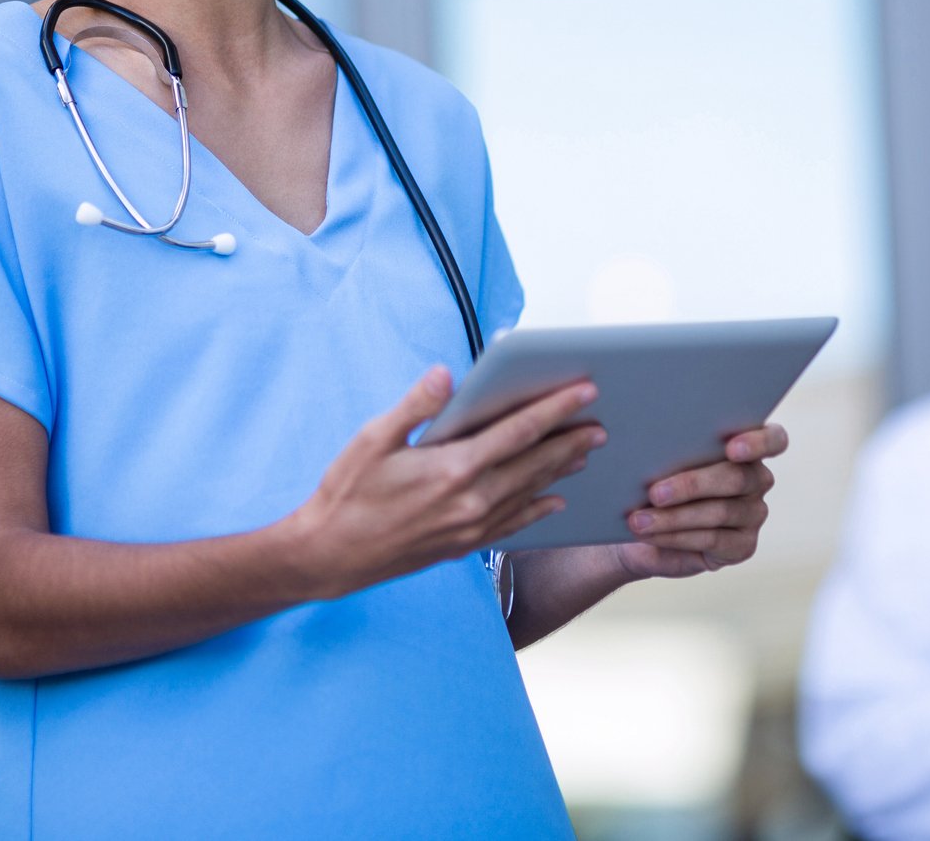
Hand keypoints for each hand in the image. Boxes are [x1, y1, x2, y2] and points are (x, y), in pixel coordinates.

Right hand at [291, 368, 604, 597]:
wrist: (329, 556)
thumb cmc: (347, 493)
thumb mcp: (373, 439)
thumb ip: (415, 406)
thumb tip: (446, 374)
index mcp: (454, 468)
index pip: (519, 432)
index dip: (556, 409)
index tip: (585, 391)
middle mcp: (471, 501)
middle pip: (535, 464)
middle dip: (570, 441)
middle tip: (600, 424)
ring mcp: (471, 528)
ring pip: (529, 494)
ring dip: (560, 472)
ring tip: (586, 453)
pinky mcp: (463, 546)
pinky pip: (513, 525)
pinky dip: (538, 509)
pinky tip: (554, 501)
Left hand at [612, 423, 787, 580]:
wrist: (642, 526)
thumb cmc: (651, 480)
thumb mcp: (656, 458)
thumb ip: (668, 448)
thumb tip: (652, 444)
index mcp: (746, 445)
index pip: (773, 439)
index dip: (758, 442)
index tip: (732, 449)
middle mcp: (757, 478)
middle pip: (736, 478)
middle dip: (691, 485)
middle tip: (654, 492)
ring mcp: (754, 513)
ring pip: (719, 512)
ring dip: (674, 517)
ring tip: (639, 520)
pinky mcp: (743, 545)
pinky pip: (712, 540)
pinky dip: (676, 537)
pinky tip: (651, 535)